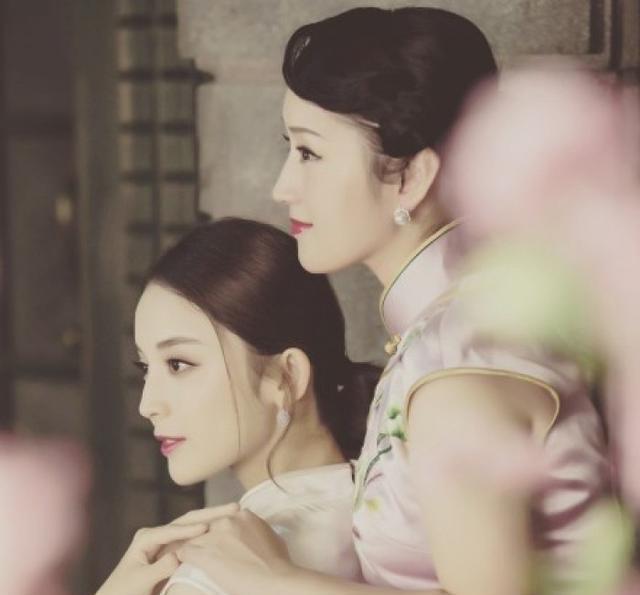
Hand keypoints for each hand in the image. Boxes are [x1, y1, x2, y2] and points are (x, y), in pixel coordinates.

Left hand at [96, 503, 238, 594]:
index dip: (190, 529)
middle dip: (211, 513)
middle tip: (234, 507)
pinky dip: (211, 534)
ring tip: (235, 512)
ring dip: (215, 519)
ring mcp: (169, 542)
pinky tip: (226, 529)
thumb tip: (179, 556)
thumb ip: (158, 569)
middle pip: (188, 520)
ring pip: (195, 527)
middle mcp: (159, 535)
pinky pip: (196, 541)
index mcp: (147, 537)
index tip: (207, 528)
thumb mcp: (139, 582)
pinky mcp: (176, 552)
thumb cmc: (123, 593)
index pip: (172, 529)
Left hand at [177, 509, 293, 594]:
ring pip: (193, 538)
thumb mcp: (272, 538)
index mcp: (243, 515)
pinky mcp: (204, 554)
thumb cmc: (280, 565)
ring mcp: (214, 536)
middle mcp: (227, 520)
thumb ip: (258, 531)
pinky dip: (183, 560)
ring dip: (192, 549)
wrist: (274, 581)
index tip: (219, 544)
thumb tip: (255, 536)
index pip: (222, 519)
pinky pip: (184, 552)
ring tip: (189, 561)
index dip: (219, 533)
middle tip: (205, 552)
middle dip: (205, 539)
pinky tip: (183, 567)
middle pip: (207, 526)